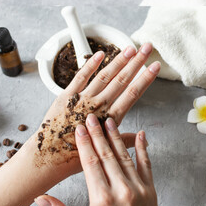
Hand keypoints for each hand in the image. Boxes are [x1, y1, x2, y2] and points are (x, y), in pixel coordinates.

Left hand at [35, 43, 159, 170]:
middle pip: (122, 80)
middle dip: (137, 62)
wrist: (50, 158)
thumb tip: (141, 139)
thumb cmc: (76, 157)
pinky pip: (80, 76)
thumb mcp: (104, 150)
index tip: (155, 66)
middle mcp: (98, 106)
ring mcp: (82, 99)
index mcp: (110, 119)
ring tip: (130, 48)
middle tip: (147, 47)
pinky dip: (91, 64)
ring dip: (118, 60)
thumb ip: (123, 141)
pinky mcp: (66, 96)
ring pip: (105, 75)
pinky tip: (101, 53)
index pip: (133, 94)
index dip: (145, 78)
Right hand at [35, 114, 160, 205]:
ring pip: (125, 156)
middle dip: (98, 134)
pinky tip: (140, 135)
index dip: (84, 143)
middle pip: (106, 155)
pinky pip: (147, 165)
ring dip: (116, 137)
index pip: (90, 163)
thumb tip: (40, 199)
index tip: (80, 129)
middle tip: (92, 117)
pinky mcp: (151, 192)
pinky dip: (143, 149)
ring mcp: (138, 190)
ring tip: (109, 122)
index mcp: (101, 200)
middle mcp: (121, 191)